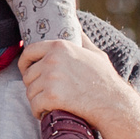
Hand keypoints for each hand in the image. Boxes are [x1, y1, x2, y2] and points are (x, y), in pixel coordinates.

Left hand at [18, 38, 139, 138]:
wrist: (114, 104)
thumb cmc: (105, 80)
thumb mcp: (95, 54)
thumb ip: (82, 40)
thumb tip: (76, 24)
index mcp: (60, 47)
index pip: (29, 52)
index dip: (25, 64)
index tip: (28, 72)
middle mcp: (53, 60)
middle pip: (28, 75)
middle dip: (35, 86)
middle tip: (46, 94)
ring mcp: (51, 78)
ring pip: (30, 92)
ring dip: (37, 101)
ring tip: (49, 105)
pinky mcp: (51, 96)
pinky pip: (34, 106)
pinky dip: (39, 112)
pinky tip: (48, 113)